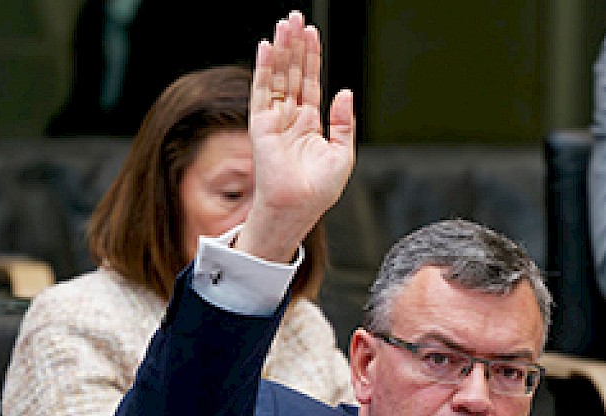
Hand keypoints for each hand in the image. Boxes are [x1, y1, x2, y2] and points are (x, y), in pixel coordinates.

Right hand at [237, 10, 355, 263]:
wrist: (299, 207)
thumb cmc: (319, 190)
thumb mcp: (342, 153)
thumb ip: (343, 122)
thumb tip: (345, 92)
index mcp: (309, 124)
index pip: (309, 82)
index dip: (311, 58)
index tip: (312, 34)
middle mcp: (290, 118)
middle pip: (292, 73)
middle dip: (295, 45)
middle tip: (296, 18)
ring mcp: (274, 119)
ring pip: (277, 76)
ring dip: (280, 49)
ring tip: (285, 23)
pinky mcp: (261, 124)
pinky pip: (261, 90)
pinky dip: (262, 68)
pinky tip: (266, 47)